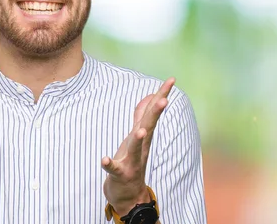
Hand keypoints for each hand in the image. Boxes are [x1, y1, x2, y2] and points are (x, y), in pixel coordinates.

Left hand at [101, 77, 174, 215]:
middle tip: (164, 99)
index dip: (162, 95)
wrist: (130, 197)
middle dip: (155, 113)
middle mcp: (141, 147)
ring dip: (138, 140)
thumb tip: (149, 96)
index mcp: (143, 136)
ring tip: (140, 131)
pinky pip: (115, 169)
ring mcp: (132, 161)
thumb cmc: (131, 162)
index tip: (172, 80)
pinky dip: (109, 164)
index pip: (153, 112)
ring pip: (136, 149)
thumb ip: (142, 115)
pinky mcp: (120, 174)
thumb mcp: (137, 136)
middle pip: (149, 127)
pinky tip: (104, 160)